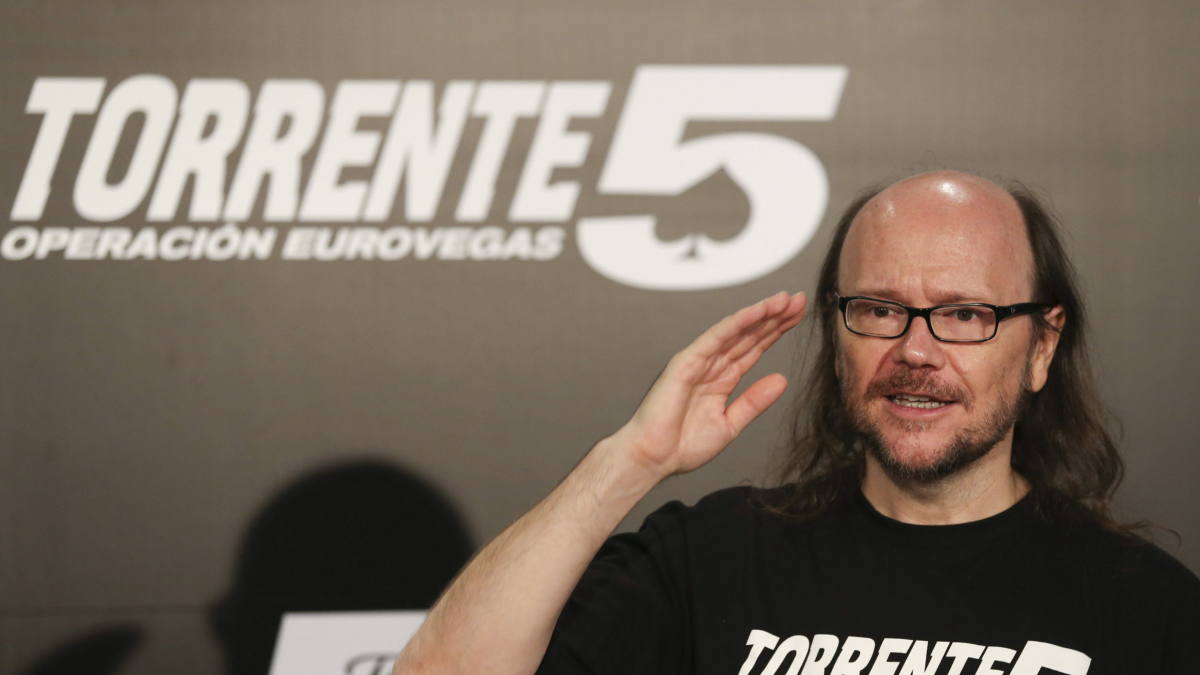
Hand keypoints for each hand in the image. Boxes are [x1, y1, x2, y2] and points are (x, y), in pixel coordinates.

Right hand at [608, 291, 805, 479]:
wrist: (654, 458)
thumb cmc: (682, 444)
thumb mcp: (731, 423)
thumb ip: (755, 401)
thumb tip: (781, 380)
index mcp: (722, 378)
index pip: (754, 347)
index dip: (776, 330)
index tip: (798, 316)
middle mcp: (712, 365)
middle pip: (749, 334)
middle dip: (775, 316)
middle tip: (800, 299)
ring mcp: (699, 360)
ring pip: (735, 330)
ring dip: (761, 313)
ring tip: (784, 299)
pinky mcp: (687, 361)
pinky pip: (716, 337)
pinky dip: (738, 322)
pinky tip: (758, 311)